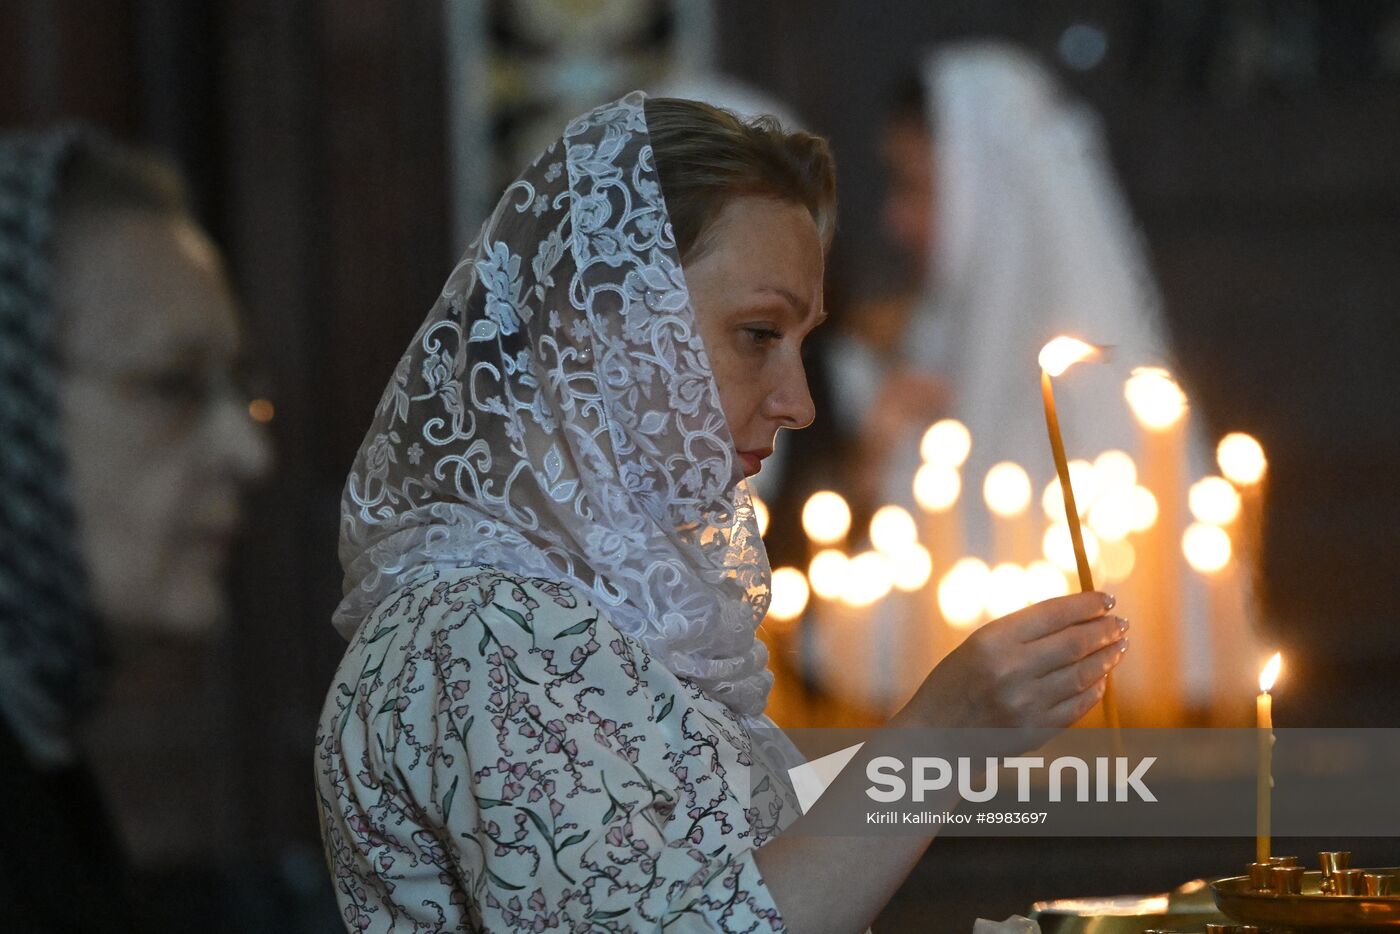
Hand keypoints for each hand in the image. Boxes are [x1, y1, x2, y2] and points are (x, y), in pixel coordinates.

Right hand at [897, 592, 1127, 730]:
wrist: (933, 737)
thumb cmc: (954, 683)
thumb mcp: (978, 646)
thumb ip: (1022, 633)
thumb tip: (1077, 618)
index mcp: (991, 641)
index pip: (1053, 614)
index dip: (1086, 604)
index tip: (1106, 598)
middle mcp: (1010, 671)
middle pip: (1074, 643)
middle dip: (1104, 630)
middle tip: (1120, 622)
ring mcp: (1025, 704)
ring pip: (1083, 675)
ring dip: (1106, 658)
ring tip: (1118, 646)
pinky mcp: (1035, 732)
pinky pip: (1077, 706)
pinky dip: (1094, 690)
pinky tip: (1102, 679)